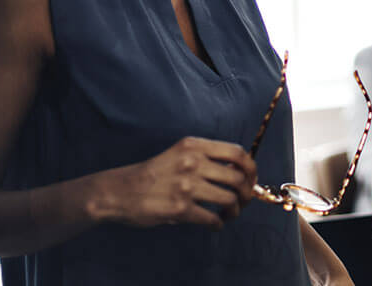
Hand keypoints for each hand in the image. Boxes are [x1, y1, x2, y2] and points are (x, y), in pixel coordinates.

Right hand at [94, 136, 256, 229]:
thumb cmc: (153, 173)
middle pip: (238, 178)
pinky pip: (211, 218)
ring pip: (229, 199)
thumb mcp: (179, 154)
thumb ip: (206, 159)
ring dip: (234, 211)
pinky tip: (214, 224)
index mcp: (194, 146)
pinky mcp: (179, 208)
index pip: (237, 153)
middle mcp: (192, 162)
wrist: (120, 190)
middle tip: (243, 202)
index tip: (251, 179)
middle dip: (246, 193)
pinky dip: (217, 224)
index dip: (251, 168)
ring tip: (229, 214)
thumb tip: (239, 172)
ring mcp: (186, 185)